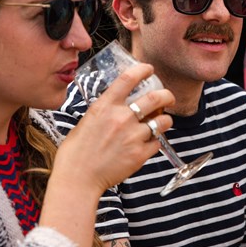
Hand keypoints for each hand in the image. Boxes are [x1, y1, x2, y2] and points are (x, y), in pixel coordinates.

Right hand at [54, 63, 174, 194]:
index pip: (129, 78)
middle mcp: (122, 117)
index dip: (143, 69)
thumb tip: (117, 106)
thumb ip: (105, 111)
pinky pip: (157, 143)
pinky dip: (155, 142)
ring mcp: (133, 136)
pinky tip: (149, 143)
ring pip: (163, 121)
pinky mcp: (140, 154)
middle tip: (169, 98)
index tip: (149, 69)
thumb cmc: (76, 152)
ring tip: (162, 122)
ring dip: (165, 120)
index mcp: (105, 106)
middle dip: (167, 95)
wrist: (78, 177)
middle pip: (156, 97)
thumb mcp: (87, 121)